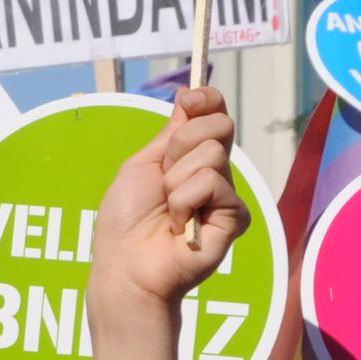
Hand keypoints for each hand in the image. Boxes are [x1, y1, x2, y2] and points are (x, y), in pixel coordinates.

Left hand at [92, 86, 246, 310]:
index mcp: (190, 157)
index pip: (214, 114)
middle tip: (162, 178)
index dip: (207, 99)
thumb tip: (189, 94)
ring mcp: (225, 194)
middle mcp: (213, 172)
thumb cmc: (126, 220)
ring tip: (167, 210)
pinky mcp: (235, 216)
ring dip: (176, 181)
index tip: (190, 98)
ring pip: (213, 155)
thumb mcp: (141, 165)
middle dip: (180, 145)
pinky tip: (179, 225)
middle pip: (219, 125)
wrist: (126, 264)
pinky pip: (212, 184)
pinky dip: (184, 201)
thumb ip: (170, 132)